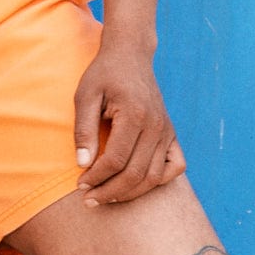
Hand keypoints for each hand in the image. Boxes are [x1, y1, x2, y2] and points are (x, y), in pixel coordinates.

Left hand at [73, 42, 185, 205]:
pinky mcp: (171, 133)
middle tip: (89, 199)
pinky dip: (159, 181)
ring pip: (154, 177)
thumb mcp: (85, 95)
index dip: (96, 177)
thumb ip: (84, 129)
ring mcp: (167, 131)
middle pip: (137, 174)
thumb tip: (83, 164)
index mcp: (134, 115)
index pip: (117, 160)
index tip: (80, 184)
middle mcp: (157, 126)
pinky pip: (175, 166)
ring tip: (106, 196)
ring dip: (130, 192)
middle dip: (111, 192)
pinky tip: (137, 184)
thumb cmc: (104, 74)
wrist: (130, 55)